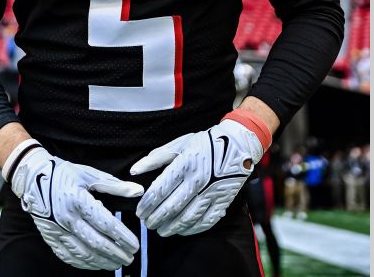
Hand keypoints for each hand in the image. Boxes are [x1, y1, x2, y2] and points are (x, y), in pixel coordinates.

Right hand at [6, 140, 143, 269]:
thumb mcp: (89, 174)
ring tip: (118, 263)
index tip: (135, 244)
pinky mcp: (50, 237)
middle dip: (116, 253)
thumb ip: (115, 185)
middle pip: (96, 243)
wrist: (31, 177)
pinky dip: (84, 263)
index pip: (106, 224)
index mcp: (78, 200)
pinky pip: (69, 256)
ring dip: (103, 261)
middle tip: (130, 257)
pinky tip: (97, 264)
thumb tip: (138, 191)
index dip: (122, 237)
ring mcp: (57, 230)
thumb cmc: (62, 173)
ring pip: (83, 253)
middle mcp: (66, 218)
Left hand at [130, 117, 265, 236]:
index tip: (140, 212)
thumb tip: (134, 170)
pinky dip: (192, 229)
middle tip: (147, 224)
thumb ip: (155, 158)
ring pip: (188, 217)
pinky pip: (206, 221)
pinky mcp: (223, 201)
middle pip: (172, 207)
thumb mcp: (179, 144)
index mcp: (185, 164)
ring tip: (161, 230)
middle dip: (156, 218)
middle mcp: (198, 180)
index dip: (147, 205)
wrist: (239, 145)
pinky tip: (182, 230)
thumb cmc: (206, 143)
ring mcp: (212, 193)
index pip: (160, 190)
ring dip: (172, 227)